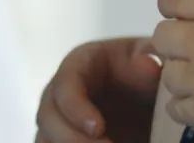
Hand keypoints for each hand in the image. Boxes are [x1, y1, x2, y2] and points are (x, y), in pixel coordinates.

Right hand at [36, 37, 161, 142]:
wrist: (143, 101)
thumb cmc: (142, 75)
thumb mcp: (147, 61)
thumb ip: (147, 58)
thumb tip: (147, 63)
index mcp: (78, 67)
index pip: (65, 86)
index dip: (76, 108)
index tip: (98, 128)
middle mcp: (59, 96)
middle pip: (49, 119)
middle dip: (75, 141)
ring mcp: (57, 124)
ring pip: (45, 141)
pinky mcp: (61, 142)